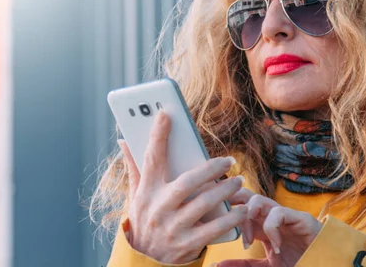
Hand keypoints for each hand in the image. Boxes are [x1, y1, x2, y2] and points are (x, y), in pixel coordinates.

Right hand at [119, 111, 248, 263]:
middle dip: (210, 169)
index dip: (157, 135)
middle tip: (229, 161)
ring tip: (239, 181)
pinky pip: (214, 229)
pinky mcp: (186, 245)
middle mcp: (158, 208)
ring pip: (204, 204)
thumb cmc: (145, 219)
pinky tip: (242, 209)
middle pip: (186, 182)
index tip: (165, 114)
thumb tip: (124, 139)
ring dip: (225, 190)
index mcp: (146, 192)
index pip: (150, 158)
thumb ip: (134, 167)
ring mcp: (173, 228)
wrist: (145, 261)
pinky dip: (231, 218)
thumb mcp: (136, 195)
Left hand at [220, 195, 322, 266]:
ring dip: (248, 219)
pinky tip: (275, 246)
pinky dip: (270, 228)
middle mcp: (271, 217)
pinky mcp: (300, 218)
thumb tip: (216, 264)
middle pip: (246, 196)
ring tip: (248, 242)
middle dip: (232, 201)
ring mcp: (286, 216)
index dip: (224, 209)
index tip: (210, 220)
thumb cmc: (298, 263)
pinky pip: (278, 213)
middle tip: (221, 218)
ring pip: (258, 200)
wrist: (323, 266)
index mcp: (262, 226)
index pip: (239, 206)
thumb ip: (243, 265)